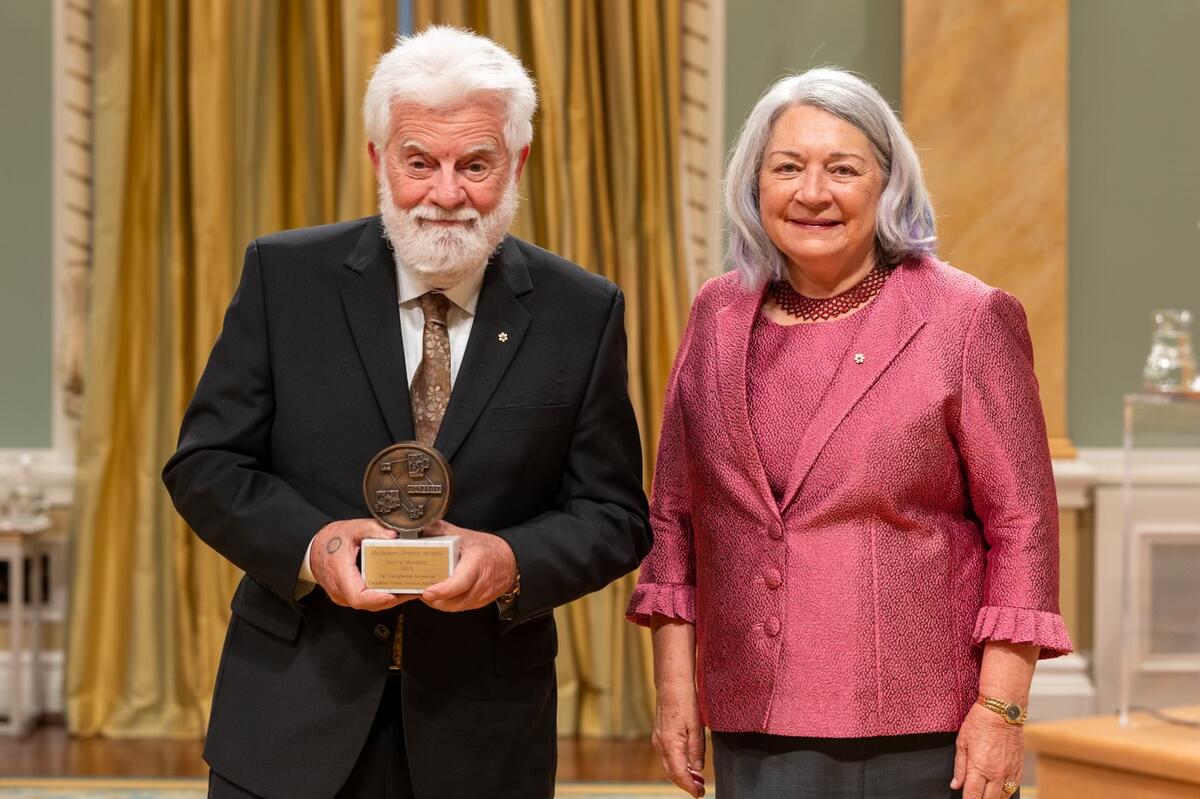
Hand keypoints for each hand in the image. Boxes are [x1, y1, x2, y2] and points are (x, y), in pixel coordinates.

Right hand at [310, 519, 414, 610]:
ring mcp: (343, 596)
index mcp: (340, 574)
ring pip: (369, 605)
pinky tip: (395, 589)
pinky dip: (381, 597)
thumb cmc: (330, 540)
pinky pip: (366, 601)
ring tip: (409, 589)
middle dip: (392, 599)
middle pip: (369, 603)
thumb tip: (392, 535)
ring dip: (389, 599)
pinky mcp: (347, 596)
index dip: (378, 599)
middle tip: (412, 589)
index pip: (358, 597)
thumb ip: (372, 529)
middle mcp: (340, 591)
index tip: (394, 594)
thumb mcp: (352, 528)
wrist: (315, 547)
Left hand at [419, 520, 516, 611]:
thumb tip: (419, 527)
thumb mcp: (464, 535)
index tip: (427, 592)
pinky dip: (446, 604)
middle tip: (418, 590)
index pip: (459, 582)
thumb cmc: (487, 548)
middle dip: (433, 598)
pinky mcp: (479, 603)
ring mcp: (481, 595)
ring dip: (438, 602)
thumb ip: (441, 531)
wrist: (509, 561)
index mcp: (476, 562)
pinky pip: (459, 608)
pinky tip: (438, 596)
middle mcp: (480, 582)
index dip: (442, 590)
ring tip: (425, 592)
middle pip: (454, 600)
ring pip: (455, 607)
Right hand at [652, 682, 705, 796]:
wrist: (672, 683)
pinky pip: (667, 756)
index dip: (689, 786)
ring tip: (696, 780)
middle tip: (700, 790)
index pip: (679, 773)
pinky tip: (687, 764)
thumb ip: (696, 750)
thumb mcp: (696, 726)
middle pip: (671, 773)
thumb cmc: (685, 700)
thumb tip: (697, 769)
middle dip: (685, 784)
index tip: (699, 794)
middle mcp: (661, 744)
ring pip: (668, 765)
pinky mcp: (660, 735)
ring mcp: (658, 739)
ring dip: (680, 775)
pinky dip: (676, 765)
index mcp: (670, 744)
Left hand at [951, 703, 1023, 797]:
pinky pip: (1013, 789)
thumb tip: (955, 785)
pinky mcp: (1019, 769)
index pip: (972, 796)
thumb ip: (959, 767)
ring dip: (992, 798)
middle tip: (973, 796)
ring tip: (984, 794)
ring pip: (1002, 798)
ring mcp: (1009, 772)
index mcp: (979, 768)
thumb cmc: (979, 724)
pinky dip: (1005, 793)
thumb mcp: (962, 743)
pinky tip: (998, 790)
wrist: (1002, 712)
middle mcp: (996, 774)